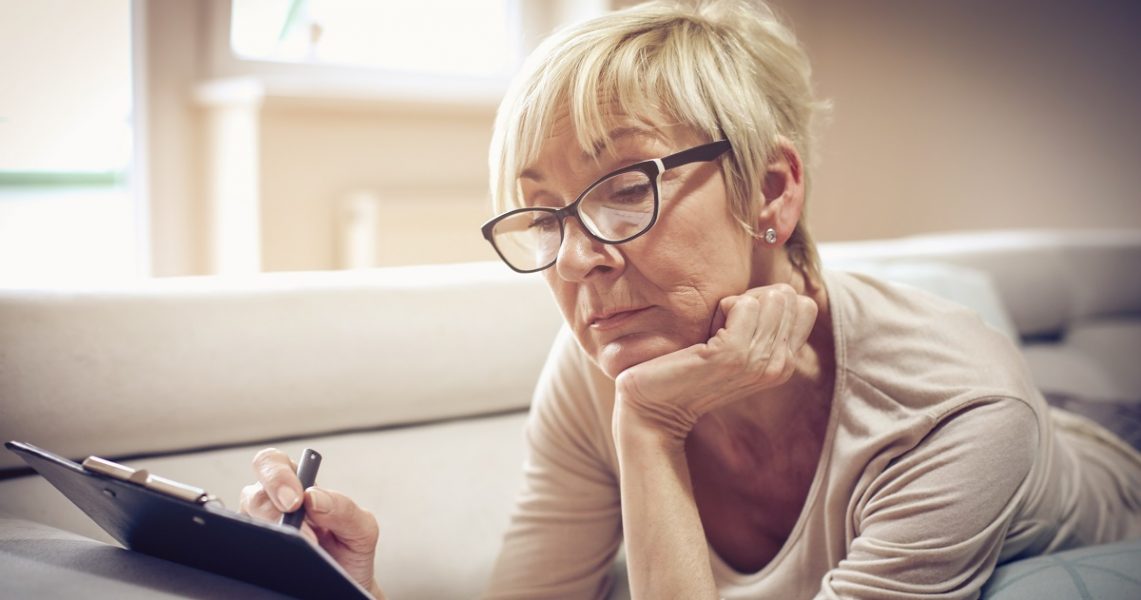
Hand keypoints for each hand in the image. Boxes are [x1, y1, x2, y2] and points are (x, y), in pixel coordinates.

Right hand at [239, 448, 384, 597]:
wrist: (346, 584)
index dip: (277, 475)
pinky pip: (245, 547)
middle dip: (270, 507)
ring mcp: (259, 530)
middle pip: (252, 493)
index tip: (297, 499)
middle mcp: (271, 504)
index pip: (272, 462)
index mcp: (297, 486)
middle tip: (293, 525)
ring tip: (302, 548)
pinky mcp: (254, 553)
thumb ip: (344, 508)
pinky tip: (283, 558)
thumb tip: (314, 497)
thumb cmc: (350, 551)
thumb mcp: (361, 528)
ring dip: (271, 531)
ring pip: (245, 521)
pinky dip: (262, 551)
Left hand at [613, 284, 817, 442]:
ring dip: (733, 305)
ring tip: (713, 335)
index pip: (804, 305)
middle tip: (722, 328)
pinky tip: (704, 338)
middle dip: (751, 299)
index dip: (768, 300)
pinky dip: (720, 309)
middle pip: (786, 295)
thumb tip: (776, 290)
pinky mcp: (732, 355)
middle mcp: (781, 365)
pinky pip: (743, 303)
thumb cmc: (689, 370)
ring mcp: (759, 361)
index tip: (739, 322)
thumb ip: (763, 325)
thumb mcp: (737, 347)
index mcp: (786, 362)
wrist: (655, 407)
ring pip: (769, 297)